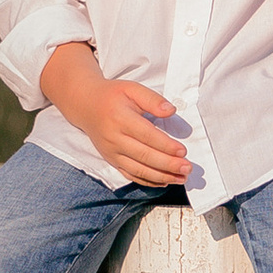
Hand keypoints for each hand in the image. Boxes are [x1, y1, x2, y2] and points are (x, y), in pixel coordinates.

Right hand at [42, 44, 194, 187]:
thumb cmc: (112, 96)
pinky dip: (148, 182)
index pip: (147, 136)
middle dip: (168, 165)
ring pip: (139, 170)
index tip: (183, 151)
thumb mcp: (132, 88)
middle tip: (187, 168)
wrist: (85, 105)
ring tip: (180, 179)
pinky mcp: (112, 161)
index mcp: (120, 118)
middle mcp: (114, 139)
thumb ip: (152, 99)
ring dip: (162, 177)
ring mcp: (112, 153)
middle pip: (145, 156)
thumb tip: (171, 111)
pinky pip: (131, 175)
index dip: (166, 145)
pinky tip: (164, 183)